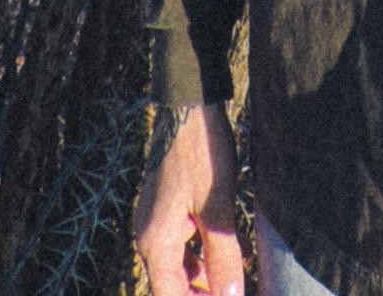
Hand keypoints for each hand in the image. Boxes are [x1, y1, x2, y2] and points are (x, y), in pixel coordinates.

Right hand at [133, 103, 244, 295]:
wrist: (190, 105)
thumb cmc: (202, 153)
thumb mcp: (218, 208)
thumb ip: (223, 256)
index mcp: (155, 242)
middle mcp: (148, 236)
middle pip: (171, 285)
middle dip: (201, 294)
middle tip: (234, 292)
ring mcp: (155, 220)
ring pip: (177, 266)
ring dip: (203, 279)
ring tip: (234, 280)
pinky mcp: (167, 207)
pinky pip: (180, 244)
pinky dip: (200, 256)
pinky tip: (227, 255)